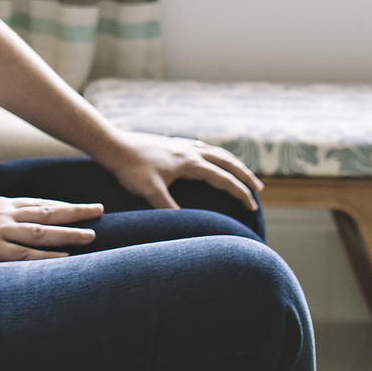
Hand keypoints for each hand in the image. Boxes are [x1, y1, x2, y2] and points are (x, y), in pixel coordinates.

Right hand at [0, 194, 102, 262]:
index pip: (35, 204)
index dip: (59, 206)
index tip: (78, 208)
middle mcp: (2, 214)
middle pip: (46, 212)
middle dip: (74, 212)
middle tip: (99, 211)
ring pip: (41, 232)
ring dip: (68, 234)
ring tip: (91, 235)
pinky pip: (25, 255)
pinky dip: (47, 257)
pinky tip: (65, 258)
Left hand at [104, 131, 262, 212]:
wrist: (113, 145)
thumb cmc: (130, 169)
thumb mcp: (150, 192)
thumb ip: (168, 209)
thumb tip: (184, 226)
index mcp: (189, 163)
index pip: (223, 178)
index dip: (240, 193)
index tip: (253, 206)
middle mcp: (189, 150)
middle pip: (226, 161)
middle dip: (244, 175)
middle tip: (258, 189)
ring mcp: (181, 145)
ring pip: (215, 152)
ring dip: (231, 163)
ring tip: (241, 173)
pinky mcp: (172, 144)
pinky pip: (201, 147)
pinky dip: (213, 154)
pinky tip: (209, 158)